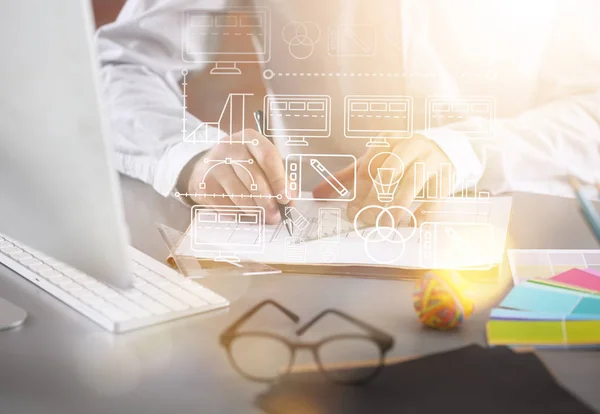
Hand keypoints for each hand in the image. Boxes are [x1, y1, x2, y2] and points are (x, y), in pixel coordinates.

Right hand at [183, 129, 295, 223]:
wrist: (207, 168)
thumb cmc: (243, 167)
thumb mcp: (262, 164)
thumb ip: (279, 178)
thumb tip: (290, 198)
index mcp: (250, 138)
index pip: (268, 156)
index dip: (279, 180)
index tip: (286, 198)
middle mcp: (230, 147)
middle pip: (253, 176)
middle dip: (267, 200)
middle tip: (275, 216)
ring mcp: (214, 165)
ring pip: (239, 193)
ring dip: (254, 210)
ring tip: (263, 217)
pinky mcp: (205, 184)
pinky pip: (226, 204)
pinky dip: (239, 213)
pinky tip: (245, 213)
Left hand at [312, 135, 453, 224]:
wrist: (446, 147)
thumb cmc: (402, 158)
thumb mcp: (375, 161)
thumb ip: (347, 177)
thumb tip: (317, 194)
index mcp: (387, 140)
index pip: (368, 165)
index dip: (358, 191)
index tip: (351, 211)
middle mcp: (409, 145)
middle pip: (388, 172)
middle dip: (376, 198)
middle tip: (367, 220)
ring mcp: (430, 158)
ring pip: (412, 181)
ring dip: (398, 205)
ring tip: (387, 224)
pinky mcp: (447, 173)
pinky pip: (436, 194)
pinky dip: (424, 211)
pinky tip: (413, 224)